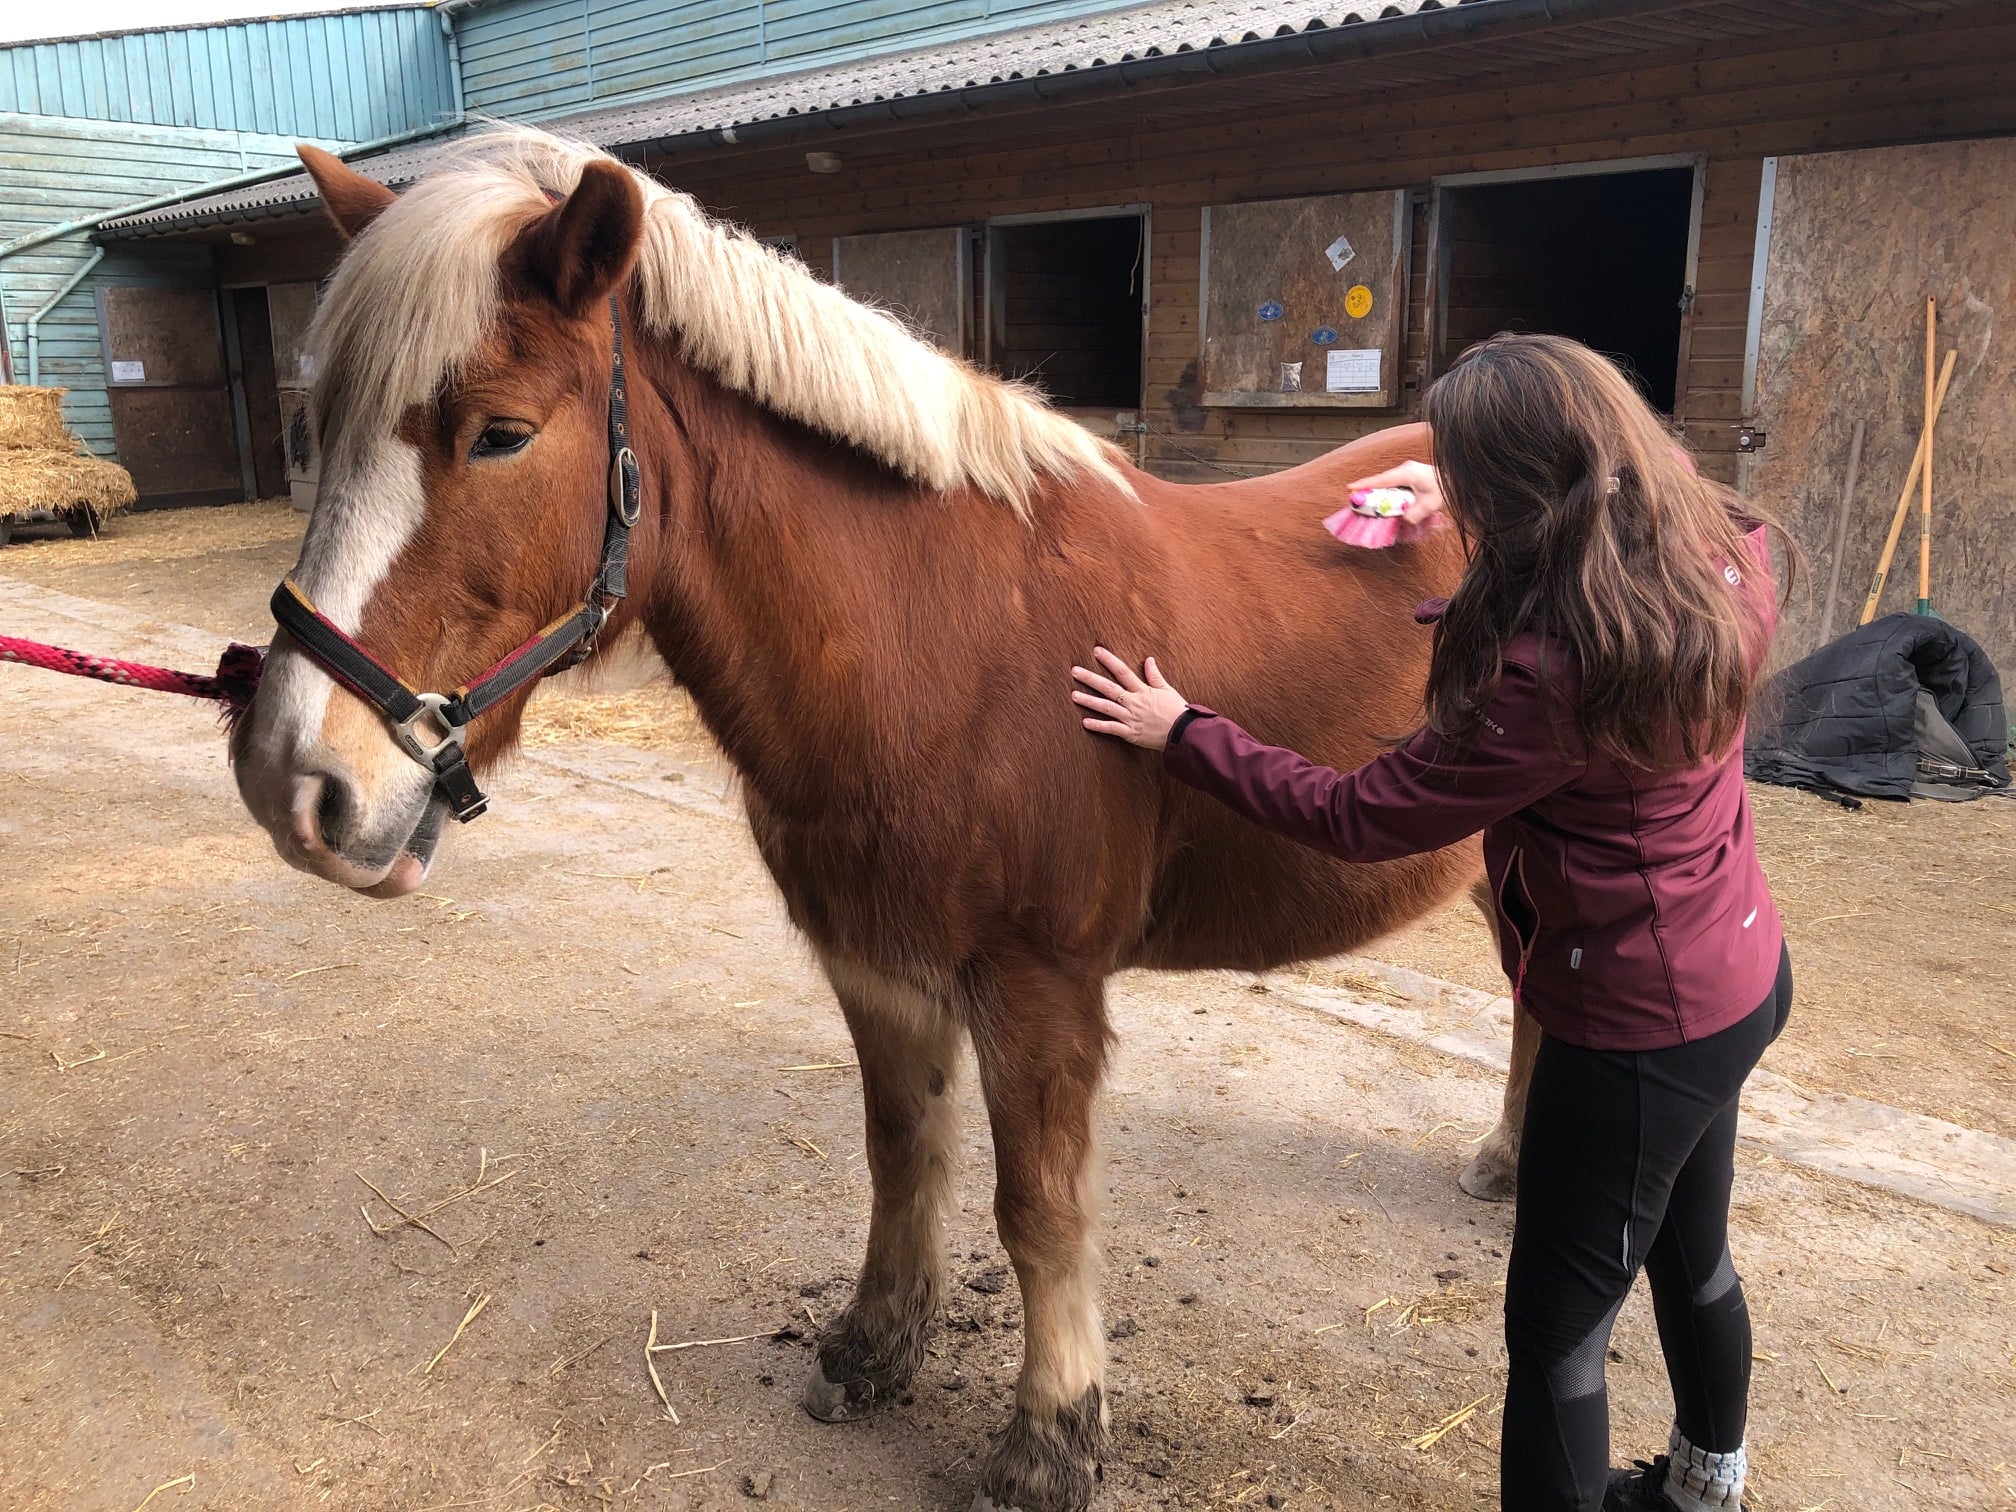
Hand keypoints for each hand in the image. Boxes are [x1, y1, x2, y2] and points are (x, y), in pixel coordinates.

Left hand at [1071, 647, 1188, 750]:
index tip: (1096, 651)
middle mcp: (1134, 702)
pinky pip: (1112, 729)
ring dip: (1089, 701)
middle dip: (1090, 679)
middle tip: (1074, 671)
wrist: (1184, 733)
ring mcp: (1131, 718)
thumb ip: (1155, 675)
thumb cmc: (1177, 711)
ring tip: (1073, 695)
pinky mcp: (1131, 733)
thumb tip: (1149, 659)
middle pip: (1109, 688)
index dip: (1109, 660)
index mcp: (1142, 690)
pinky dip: (1098, 726)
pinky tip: (1085, 722)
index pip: (1123, 672)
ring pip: (1106, 707)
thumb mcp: (1167, 690)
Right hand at [1346, 459, 1445, 524]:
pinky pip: (1391, 486)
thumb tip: (1403, 520)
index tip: (1351, 488)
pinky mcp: (1407, 478)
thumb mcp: (1432, 504)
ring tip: (1366, 504)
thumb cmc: (1445, 489)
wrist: (1455, 480)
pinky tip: (1383, 504)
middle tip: (1355, 501)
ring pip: (1385, 484)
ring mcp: (1405, 473)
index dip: (1366, 484)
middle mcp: (1404, 470)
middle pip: (1381, 482)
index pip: (1382, 479)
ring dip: (1377, 494)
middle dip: (1368, 491)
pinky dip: (1385, 494)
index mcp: (1407, 473)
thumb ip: (1417, 513)